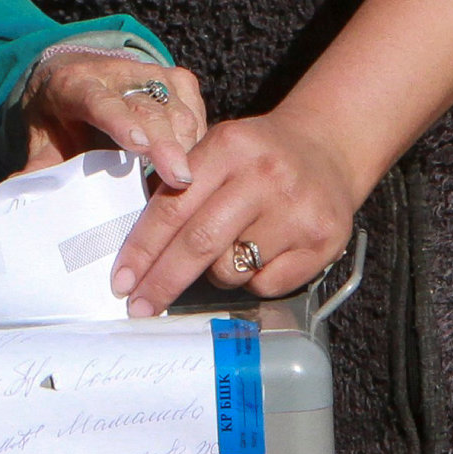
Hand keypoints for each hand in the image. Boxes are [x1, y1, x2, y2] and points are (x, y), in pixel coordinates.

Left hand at [22, 51, 208, 188]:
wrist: (72, 76)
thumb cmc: (57, 118)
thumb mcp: (40, 142)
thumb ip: (38, 172)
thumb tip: (23, 210)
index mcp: (75, 84)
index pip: (99, 101)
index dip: (119, 120)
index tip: (137, 143)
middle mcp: (117, 72)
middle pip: (148, 108)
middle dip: (167, 144)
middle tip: (181, 181)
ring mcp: (152, 73)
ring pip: (178, 110)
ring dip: (187, 149)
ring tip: (189, 188)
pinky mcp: (177, 80)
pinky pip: (196, 112)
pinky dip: (198, 143)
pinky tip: (196, 171)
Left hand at [109, 111, 364, 315]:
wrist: (330, 146)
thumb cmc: (261, 156)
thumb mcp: (219, 151)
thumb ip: (181, 188)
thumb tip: (137, 255)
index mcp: (229, 148)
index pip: (173, 207)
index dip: (142, 249)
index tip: (122, 282)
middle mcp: (266, 176)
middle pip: (199, 243)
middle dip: (163, 281)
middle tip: (140, 306)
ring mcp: (298, 210)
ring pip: (231, 270)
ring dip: (217, 273)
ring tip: (233, 248)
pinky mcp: (323, 240)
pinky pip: (267, 284)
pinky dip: (255, 279)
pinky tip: (265, 253)